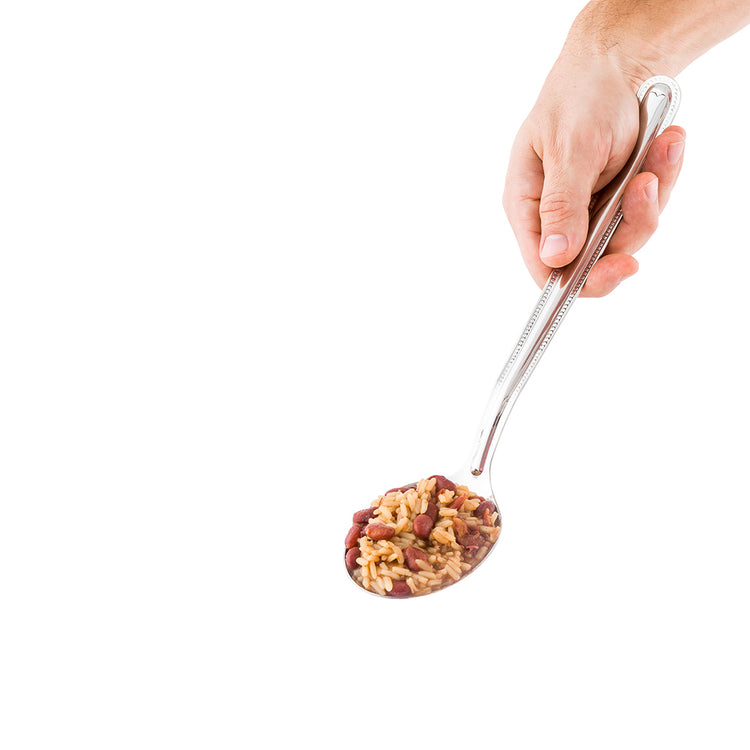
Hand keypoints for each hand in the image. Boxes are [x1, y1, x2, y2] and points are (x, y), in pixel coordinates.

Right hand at [503, 51, 685, 296]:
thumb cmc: (580, 96)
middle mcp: (556, 214)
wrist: (617, 62)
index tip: (620, 265)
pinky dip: (663, 179)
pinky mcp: (618, 198)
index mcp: (526, 206)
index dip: (579, 278)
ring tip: (661, 147)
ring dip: (653, 194)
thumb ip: (561, 206)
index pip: (545, 266)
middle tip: (647, 188)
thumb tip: (554, 257)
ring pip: (627, 235)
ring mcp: (589, 208)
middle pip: (593, 258)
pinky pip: (647, 210)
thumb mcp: (569, 149)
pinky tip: (665, 144)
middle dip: (629, 225)